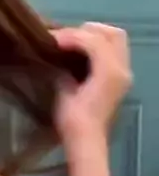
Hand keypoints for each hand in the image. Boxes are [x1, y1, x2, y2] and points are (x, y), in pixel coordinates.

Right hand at [51, 23, 132, 142]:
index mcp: (109, 71)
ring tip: (74, 43)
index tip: (52, 39)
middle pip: (111, 34)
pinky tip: (82, 54)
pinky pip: (114, 53)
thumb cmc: (73, 122)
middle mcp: (122, 68)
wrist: (86, 144)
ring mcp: (123, 74)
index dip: (71, 36)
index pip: (93, 40)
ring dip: (96, 37)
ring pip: (116, 41)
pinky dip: (100, 48)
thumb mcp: (64, 93)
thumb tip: (58, 60)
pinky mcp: (120, 80)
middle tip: (66, 38)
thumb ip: (63, 71)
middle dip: (88, 31)